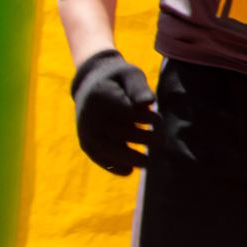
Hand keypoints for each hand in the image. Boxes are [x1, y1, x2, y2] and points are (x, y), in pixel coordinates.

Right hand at [71, 49, 154, 174]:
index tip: (157, 120)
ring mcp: (85, 130)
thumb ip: (139, 88)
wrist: (90, 83)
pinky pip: (96, 156)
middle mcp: (90, 115)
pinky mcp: (85, 140)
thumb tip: (149, 103)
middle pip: (115, 133)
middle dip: (140, 139)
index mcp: (102, 97)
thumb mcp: (130, 75)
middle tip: (160, 140)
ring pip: (103, 148)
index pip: (124, 112)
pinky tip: (128, 171)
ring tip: (146, 163)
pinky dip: (111, 165)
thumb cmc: (118, 79)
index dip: (143, 119)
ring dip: (126, 158)